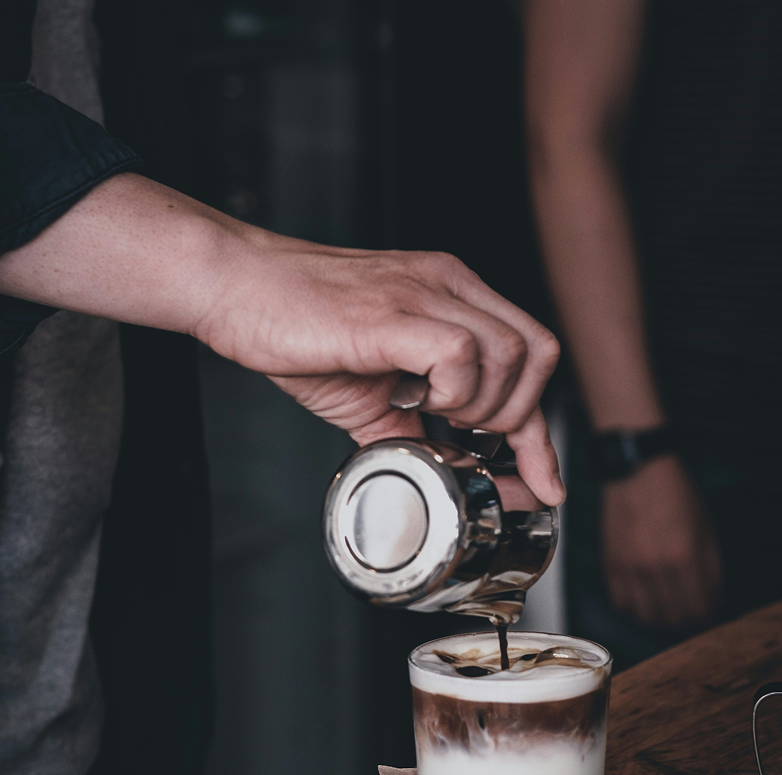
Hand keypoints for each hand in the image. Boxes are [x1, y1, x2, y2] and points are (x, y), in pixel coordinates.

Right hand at [0, 174, 564, 504]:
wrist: (236, 289)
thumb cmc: (296, 329)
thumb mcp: (371, 390)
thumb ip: (416, 425)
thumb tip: (447, 471)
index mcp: (451, 297)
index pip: (530, 359)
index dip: (541, 434)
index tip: (545, 481)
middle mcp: (450, 286)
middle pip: (540, 353)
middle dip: (517, 420)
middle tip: (467, 442)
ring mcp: (426, 293)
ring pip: (512, 354)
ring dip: (481, 407)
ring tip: (432, 416)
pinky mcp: (395, 312)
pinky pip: (462, 353)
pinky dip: (452, 393)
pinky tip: (414, 400)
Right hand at [599, 455, 721, 629]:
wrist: (637, 473)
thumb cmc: (675, 496)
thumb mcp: (705, 529)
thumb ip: (710, 568)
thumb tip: (710, 599)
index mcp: (686, 558)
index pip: (699, 608)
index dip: (706, 616)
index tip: (706, 613)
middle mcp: (657, 568)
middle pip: (673, 617)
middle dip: (685, 621)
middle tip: (688, 615)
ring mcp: (631, 568)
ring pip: (645, 616)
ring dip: (658, 620)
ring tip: (665, 613)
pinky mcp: (611, 565)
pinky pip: (621, 603)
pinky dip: (633, 609)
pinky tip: (642, 600)